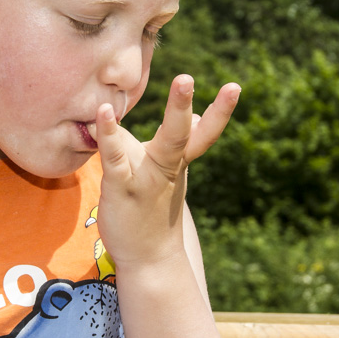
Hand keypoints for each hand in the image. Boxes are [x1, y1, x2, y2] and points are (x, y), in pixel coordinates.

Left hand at [94, 76, 239, 266]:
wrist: (148, 259)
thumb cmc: (153, 208)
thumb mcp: (168, 172)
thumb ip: (177, 143)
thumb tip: (196, 117)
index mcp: (177, 162)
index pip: (203, 133)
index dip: (220, 111)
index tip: (234, 87)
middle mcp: (167, 167)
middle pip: (185, 135)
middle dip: (190, 106)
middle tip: (192, 78)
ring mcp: (146, 178)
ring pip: (165, 144)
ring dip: (170, 115)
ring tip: (177, 83)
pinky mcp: (122, 187)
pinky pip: (116, 157)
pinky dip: (110, 133)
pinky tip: (104, 112)